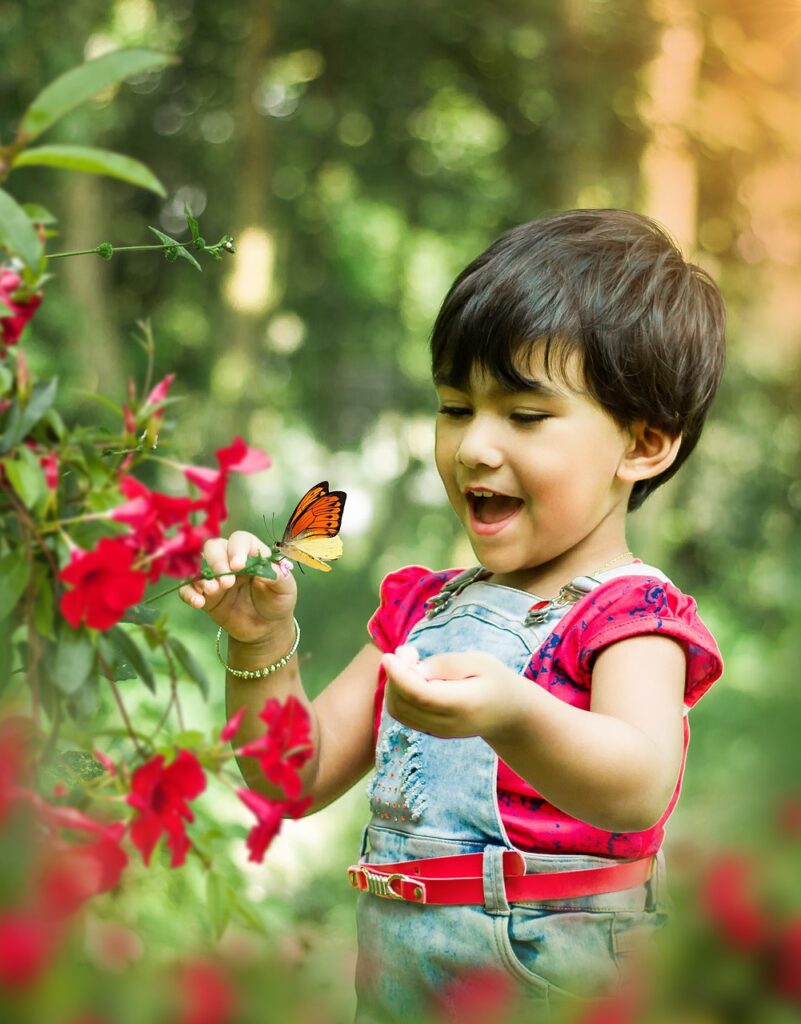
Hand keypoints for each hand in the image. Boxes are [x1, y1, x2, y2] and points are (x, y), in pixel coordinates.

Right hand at [178, 531, 296, 643]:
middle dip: (217, 562)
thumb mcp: (285, 588)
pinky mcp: (206, 595)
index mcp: (252, 553)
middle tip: (226, 582)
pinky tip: (198, 603)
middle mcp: (230, 560)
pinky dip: (188, 593)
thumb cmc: (277, 601)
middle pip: (214, 547)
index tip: (239, 566)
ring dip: (202, 577)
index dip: (237, 549)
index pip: (240, 540)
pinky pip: (188, 588)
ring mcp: (216, 577)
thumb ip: (278, 575)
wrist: (267, 628)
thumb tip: (263, 568)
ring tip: (213, 591)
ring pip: (199, 566)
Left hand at [382, 645, 521, 739]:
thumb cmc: (496, 681)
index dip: (399, 676)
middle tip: (409, 651)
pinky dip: (397, 693)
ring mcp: (436, 731)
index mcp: (462, 704)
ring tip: (411, 661)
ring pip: (398, 711)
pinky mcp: (430, 731)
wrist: (508, 715)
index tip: (389, 656)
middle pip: (404, 703)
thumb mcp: (480, 662)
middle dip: (395, 675)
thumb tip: (414, 670)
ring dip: (394, 684)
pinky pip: (403, 714)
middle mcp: (446, 724)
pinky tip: (411, 676)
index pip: (420, 695)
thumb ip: (447, 665)